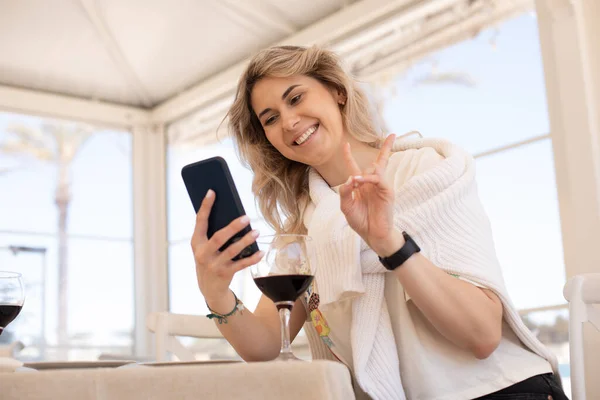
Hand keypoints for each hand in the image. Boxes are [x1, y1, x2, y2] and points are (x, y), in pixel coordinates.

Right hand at [191, 189, 263, 310]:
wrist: (208, 288)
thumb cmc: (209, 259)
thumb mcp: (205, 247)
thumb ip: (213, 233)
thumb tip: (232, 213)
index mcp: (196, 242)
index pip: (200, 221)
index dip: (206, 206)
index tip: (212, 192)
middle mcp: (203, 254)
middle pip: (219, 238)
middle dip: (233, 227)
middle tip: (247, 217)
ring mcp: (214, 265)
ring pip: (232, 251)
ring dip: (246, 241)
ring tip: (257, 232)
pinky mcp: (225, 274)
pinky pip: (241, 265)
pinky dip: (252, 258)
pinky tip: (261, 252)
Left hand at [339, 134, 403, 255]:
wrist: (372, 234)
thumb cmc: (360, 221)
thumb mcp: (346, 207)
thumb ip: (345, 192)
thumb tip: (350, 178)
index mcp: (360, 186)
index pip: (354, 167)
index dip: (348, 155)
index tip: (345, 144)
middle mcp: (371, 183)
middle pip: (378, 161)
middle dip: (386, 148)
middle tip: (392, 135)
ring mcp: (380, 187)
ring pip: (377, 168)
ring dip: (364, 173)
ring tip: (356, 183)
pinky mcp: (387, 191)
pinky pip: (378, 179)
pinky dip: (368, 178)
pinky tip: (359, 182)